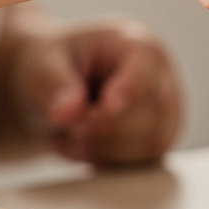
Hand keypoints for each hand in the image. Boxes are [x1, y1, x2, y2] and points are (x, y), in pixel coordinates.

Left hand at [0, 10, 181, 164]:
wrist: (59, 84)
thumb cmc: (55, 65)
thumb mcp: (41, 64)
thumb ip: (53, 84)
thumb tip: (70, 113)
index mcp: (139, 45)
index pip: (146, 68)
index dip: (130, 90)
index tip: (105, 108)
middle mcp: (162, 78)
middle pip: (153, 113)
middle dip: (106, 129)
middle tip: (68, 128)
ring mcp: (167, 113)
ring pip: (151, 143)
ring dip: (103, 148)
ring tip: (70, 134)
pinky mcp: (158, 141)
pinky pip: (143, 163)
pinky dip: (107, 162)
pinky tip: (84, 146)